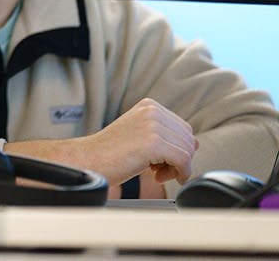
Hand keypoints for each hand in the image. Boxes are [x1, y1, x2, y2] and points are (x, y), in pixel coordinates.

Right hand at [78, 98, 197, 186]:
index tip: (160, 161)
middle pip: (188, 140)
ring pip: (188, 151)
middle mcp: (152, 110)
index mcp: (149, 105)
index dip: (176, 149)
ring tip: (156, 173)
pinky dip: (179, 174)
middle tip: (158, 170)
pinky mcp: (153, 142)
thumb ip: (166, 135)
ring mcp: (152, 125)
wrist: (88, 159)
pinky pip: (183, 161)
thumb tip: (195, 143)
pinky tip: (159, 177)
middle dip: (178, 159)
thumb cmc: (110, 152)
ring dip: (176, 168)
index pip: (183, 129)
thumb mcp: (140, 135)